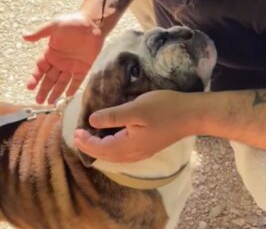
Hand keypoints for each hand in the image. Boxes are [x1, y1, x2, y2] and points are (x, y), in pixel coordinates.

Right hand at [23, 11, 103, 103]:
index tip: (30, 86)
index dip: (34, 78)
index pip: (40, 68)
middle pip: (49, 79)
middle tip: (38, 101)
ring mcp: (71, 66)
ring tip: (50, 103)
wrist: (94, 23)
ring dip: (56, 92)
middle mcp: (60, 61)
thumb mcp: (54, 26)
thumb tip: (23, 36)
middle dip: (43, 90)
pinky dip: (72, 88)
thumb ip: (40, 33)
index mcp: (51, 53)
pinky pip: (77, 80)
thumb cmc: (73, 22)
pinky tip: (67, 96)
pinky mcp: (84, 67)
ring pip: (61, 82)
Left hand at [74, 90, 200, 162]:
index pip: (101, 148)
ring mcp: (142, 152)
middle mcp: (134, 154)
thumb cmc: (164, 108)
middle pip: (106, 155)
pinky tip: (109, 140)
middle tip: (76, 136)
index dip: (86, 142)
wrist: (191, 115)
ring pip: (114, 156)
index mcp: (129, 145)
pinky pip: (122, 153)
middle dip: (89, 147)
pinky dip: (110, 149)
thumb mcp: (136, 108)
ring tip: (88, 139)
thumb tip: (92, 121)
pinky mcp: (147, 148)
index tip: (74, 131)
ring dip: (99, 149)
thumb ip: (113, 116)